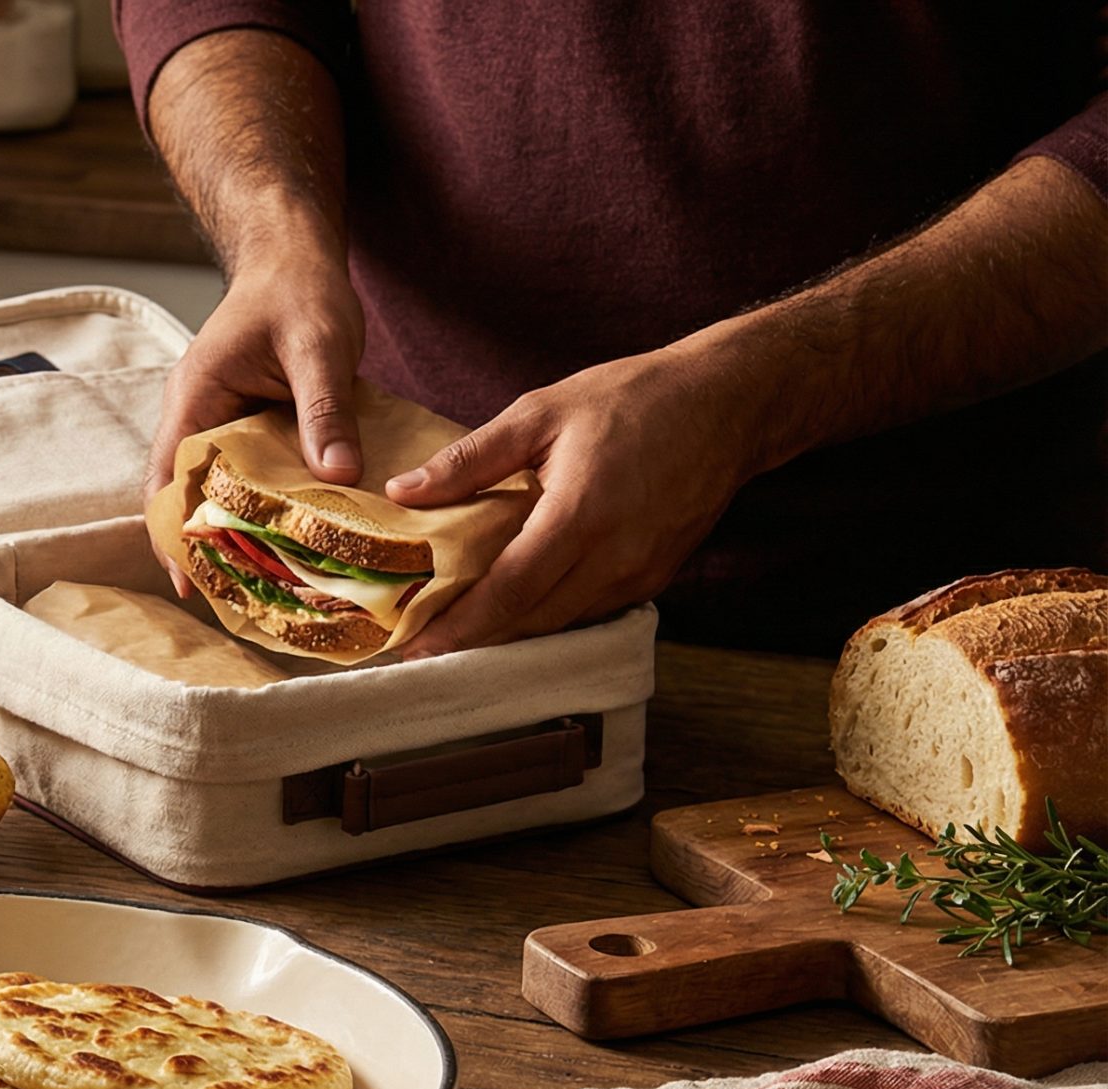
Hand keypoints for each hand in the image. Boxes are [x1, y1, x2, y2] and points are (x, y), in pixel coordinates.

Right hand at [144, 216, 363, 594]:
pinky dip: (269, 509)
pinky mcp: (255, 427)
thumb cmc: (299, 288)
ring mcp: (226, 423)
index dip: (173, 533)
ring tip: (267, 586)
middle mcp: (200, 417)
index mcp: (196, 399)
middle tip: (237, 601)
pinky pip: (254, 477)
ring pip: (222, 491)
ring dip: (239, 532)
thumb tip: (339, 475)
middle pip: (189, 496)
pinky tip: (298, 541)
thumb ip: (325, 409)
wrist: (296, 254)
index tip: (188, 583)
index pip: (168, 479)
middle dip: (206, 546)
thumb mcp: (318, 345)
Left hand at [385, 349, 761, 656]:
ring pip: (563, 623)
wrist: (727, 404)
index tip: (416, 645)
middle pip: (533, 620)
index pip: (510, 591)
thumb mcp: (540, 412)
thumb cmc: (633, 398)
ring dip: (511, 634)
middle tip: (422, 647)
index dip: (461, 626)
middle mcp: (616, 557)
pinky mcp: (656, 577)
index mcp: (581, 514)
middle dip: (476, 641)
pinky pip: (591, 611)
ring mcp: (642, 573)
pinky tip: (516, 608)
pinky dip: (550, 616)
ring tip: (457, 633)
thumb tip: (405, 490)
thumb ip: (470, 458)